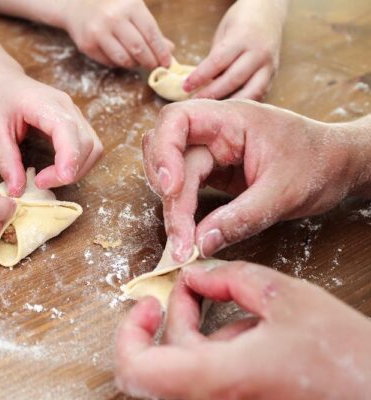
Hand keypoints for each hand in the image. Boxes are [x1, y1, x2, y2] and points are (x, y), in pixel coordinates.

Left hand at [0, 66, 102, 196]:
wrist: (0, 78)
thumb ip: (7, 161)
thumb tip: (17, 191)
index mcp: (48, 105)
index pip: (70, 134)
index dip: (66, 163)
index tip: (43, 182)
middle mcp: (68, 107)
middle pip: (89, 145)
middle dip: (70, 171)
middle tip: (40, 183)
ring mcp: (75, 113)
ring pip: (94, 148)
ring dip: (77, 169)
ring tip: (49, 178)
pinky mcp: (76, 121)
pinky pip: (89, 146)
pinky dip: (78, 163)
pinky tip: (56, 169)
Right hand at [58, 0, 173, 68]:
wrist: (76, 3)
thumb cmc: (111, 5)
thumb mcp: (133, 8)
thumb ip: (150, 29)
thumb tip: (169, 50)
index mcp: (130, 5)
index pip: (151, 34)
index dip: (161, 51)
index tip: (167, 62)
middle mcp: (113, 18)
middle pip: (139, 49)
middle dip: (150, 61)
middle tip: (154, 66)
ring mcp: (98, 32)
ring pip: (124, 59)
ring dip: (134, 64)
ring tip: (137, 62)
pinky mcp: (87, 45)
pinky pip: (109, 62)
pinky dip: (118, 63)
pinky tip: (120, 56)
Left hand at [115, 261, 370, 398]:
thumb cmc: (347, 359)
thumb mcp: (287, 298)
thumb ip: (232, 278)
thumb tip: (197, 275)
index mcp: (217, 380)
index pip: (137, 371)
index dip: (129, 333)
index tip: (148, 304)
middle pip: (160, 363)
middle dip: (172, 317)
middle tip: (191, 287)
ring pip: (187, 368)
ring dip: (197, 329)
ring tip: (227, 298)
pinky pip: (211, 376)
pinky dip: (218, 347)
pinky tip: (250, 327)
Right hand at [142, 100, 369, 260]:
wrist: (339, 165)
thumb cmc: (319, 164)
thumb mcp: (284, 194)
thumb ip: (241, 218)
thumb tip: (201, 243)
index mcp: (232, 119)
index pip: (177, 120)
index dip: (164, 152)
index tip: (170, 188)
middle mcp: (215, 131)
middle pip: (168, 154)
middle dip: (169, 196)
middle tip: (179, 238)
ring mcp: (212, 151)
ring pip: (172, 174)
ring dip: (172, 206)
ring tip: (182, 241)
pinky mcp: (213, 171)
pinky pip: (185, 187)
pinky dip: (182, 210)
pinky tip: (188, 234)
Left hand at [183, 0, 287, 99]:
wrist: (268, 13)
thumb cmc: (240, 23)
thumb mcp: (223, 33)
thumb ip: (216, 57)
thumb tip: (201, 83)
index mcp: (243, 38)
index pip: (218, 62)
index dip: (200, 77)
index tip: (185, 86)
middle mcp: (259, 53)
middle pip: (233, 80)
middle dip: (211, 94)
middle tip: (195, 101)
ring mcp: (269, 65)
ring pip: (250, 92)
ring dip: (229, 103)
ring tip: (212, 109)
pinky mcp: (274, 75)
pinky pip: (259, 94)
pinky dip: (243, 103)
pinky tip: (229, 107)